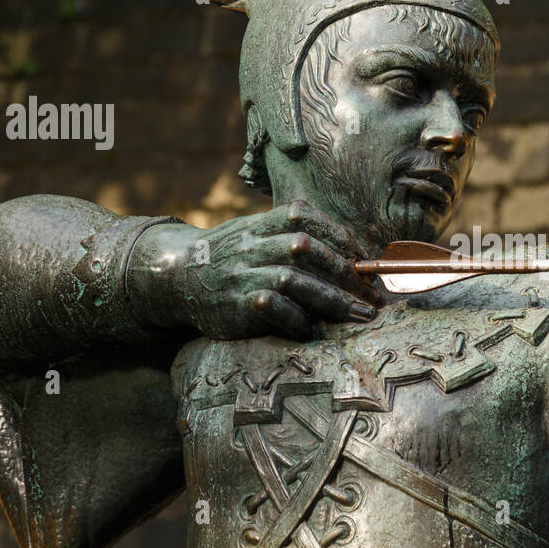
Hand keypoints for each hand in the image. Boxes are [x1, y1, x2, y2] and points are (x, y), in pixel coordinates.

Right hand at [128, 201, 379, 340]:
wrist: (174, 277)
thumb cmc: (230, 259)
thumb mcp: (254, 235)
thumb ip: (292, 236)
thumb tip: (351, 254)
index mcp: (260, 224)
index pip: (304, 217)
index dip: (339, 235)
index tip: (365, 258)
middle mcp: (251, 244)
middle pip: (305, 248)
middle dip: (346, 272)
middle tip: (373, 295)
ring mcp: (242, 273)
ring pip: (293, 278)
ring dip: (333, 298)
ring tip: (360, 315)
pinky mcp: (235, 304)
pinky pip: (272, 307)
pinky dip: (299, 319)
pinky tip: (317, 331)